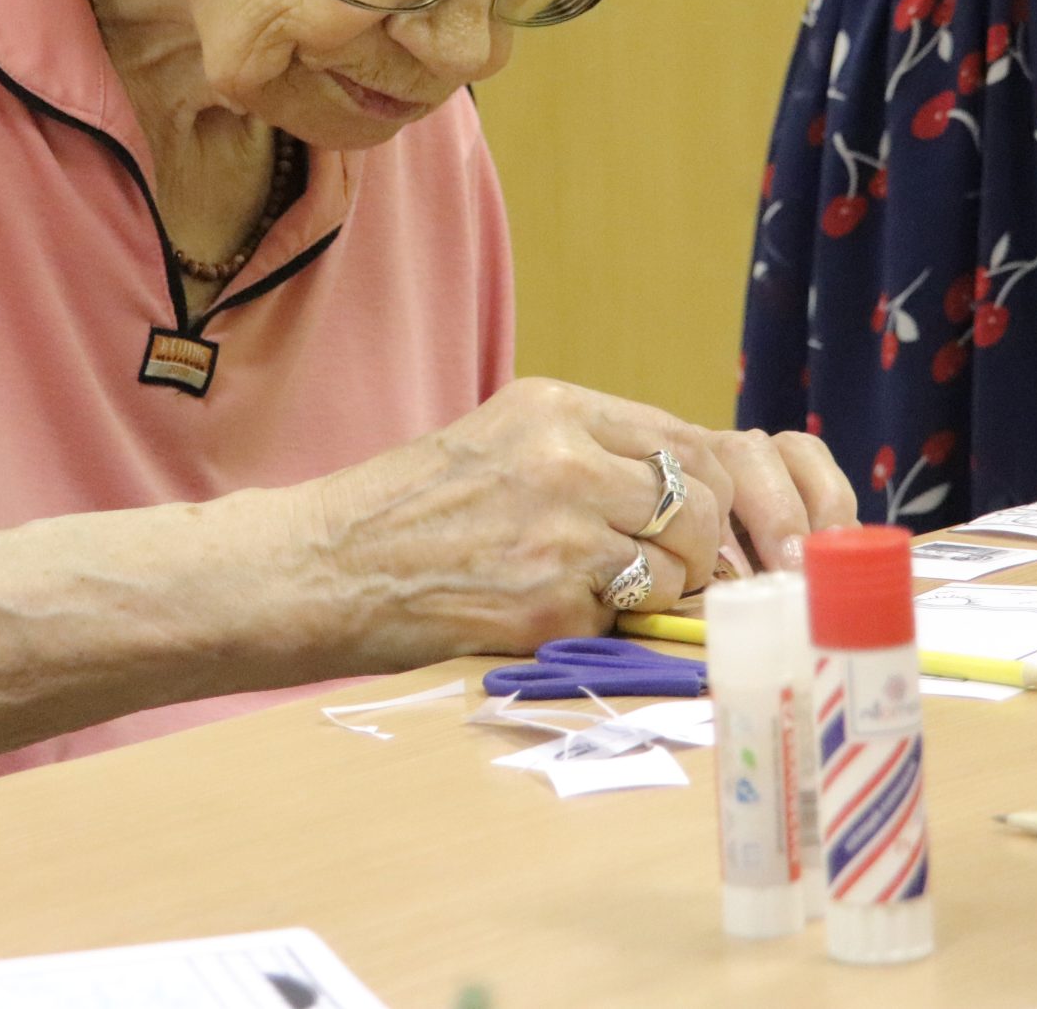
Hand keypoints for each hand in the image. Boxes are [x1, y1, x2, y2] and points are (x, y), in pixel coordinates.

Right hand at [298, 379, 854, 666]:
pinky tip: (547, 616)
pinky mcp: (547, 606)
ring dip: (657, 591)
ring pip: (674, 567)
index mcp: (554, 407)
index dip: (711, 493)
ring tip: (601, 593)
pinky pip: (621, 621)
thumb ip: (588, 449)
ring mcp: (558, 535)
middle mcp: (564, 460)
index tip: (708, 526)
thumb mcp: (500, 439)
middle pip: (697, 501)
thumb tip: (682, 488)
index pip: (684, 441)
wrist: (326, 566)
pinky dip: (601, 627)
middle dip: (699, 546)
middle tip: (672, 570)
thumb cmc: (410, 507)